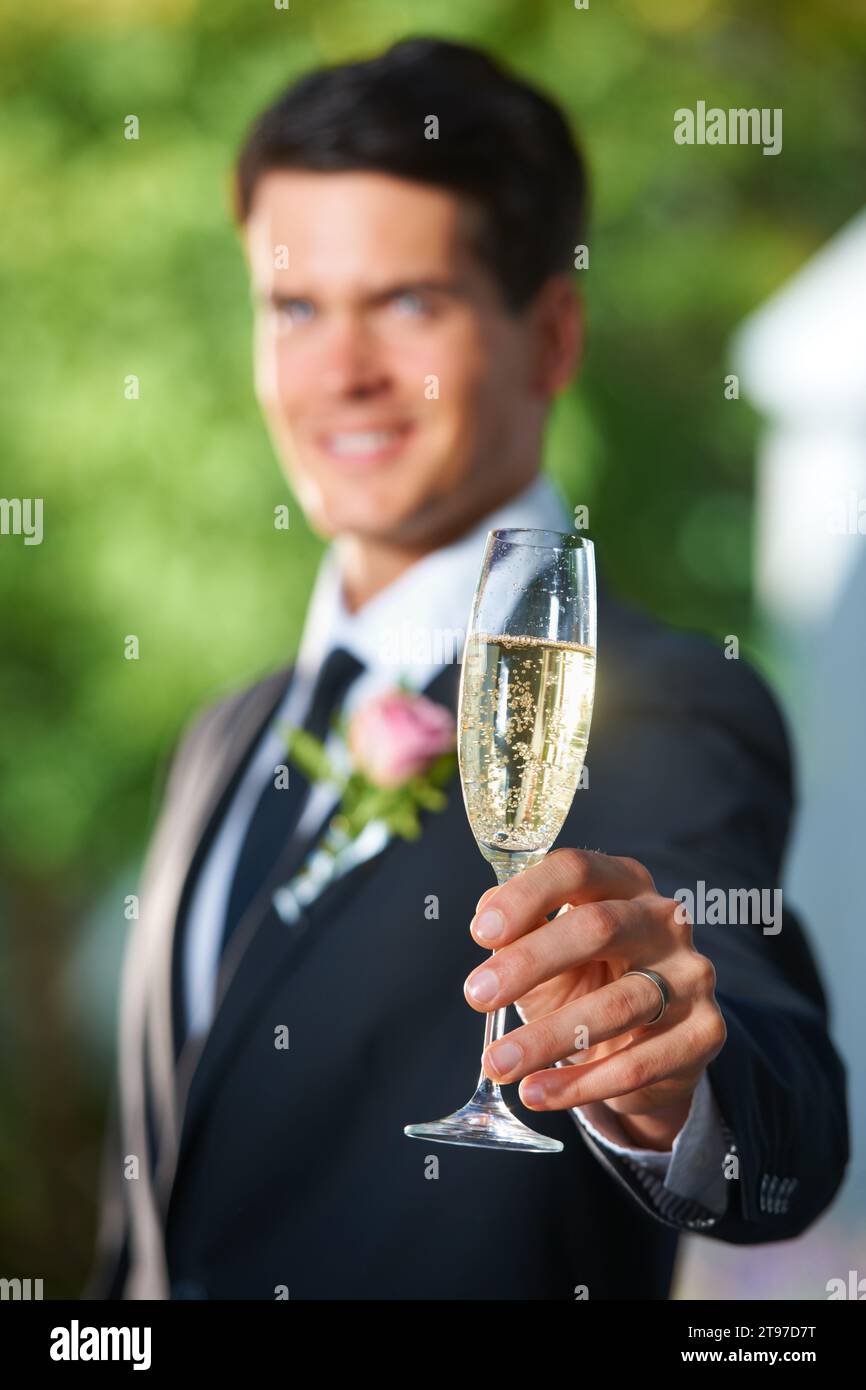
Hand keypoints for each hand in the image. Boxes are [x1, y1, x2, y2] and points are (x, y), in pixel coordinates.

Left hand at [464, 848, 726, 1149]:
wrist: (644, 1044)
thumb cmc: (585, 979)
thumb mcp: (547, 949)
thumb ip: (518, 928)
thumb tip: (486, 917)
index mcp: (624, 883)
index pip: (577, 870)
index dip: (526, 896)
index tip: (480, 933)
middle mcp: (665, 920)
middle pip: (599, 927)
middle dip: (529, 962)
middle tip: (476, 996)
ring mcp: (691, 975)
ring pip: (617, 1005)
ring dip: (547, 1039)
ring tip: (498, 1062)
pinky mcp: (705, 1032)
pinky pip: (638, 1064)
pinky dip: (580, 1084)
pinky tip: (537, 1092)